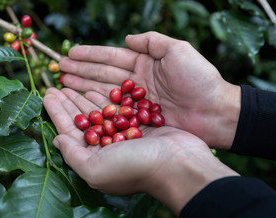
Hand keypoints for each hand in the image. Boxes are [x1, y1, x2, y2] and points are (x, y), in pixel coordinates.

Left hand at [43, 87, 237, 215]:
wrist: (179, 164)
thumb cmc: (135, 168)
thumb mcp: (95, 169)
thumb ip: (72, 155)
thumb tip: (55, 140)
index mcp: (94, 158)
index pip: (69, 131)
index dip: (56, 112)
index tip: (46, 93)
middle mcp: (107, 147)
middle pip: (82, 119)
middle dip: (68, 102)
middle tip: (56, 84)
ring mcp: (123, 135)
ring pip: (99, 112)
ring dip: (85, 96)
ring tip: (72, 82)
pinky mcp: (139, 125)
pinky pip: (118, 108)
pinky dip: (107, 97)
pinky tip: (97, 86)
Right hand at [59, 31, 240, 148]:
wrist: (216, 112)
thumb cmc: (200, 79)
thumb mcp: (178, 50)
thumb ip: (153, 42)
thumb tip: (127, 39)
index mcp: (146, 64)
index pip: (112, 57)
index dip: (91, 55)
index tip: (71, 54)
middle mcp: (138, 83)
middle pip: (103, 75)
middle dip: (81, 71)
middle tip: (60, 69)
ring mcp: (137, 103)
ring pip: (104, 93)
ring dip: (83, 88)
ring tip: (63, 84)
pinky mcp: (138, 120)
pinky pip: (113, 112)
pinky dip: (96, 108)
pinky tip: (80, 105)